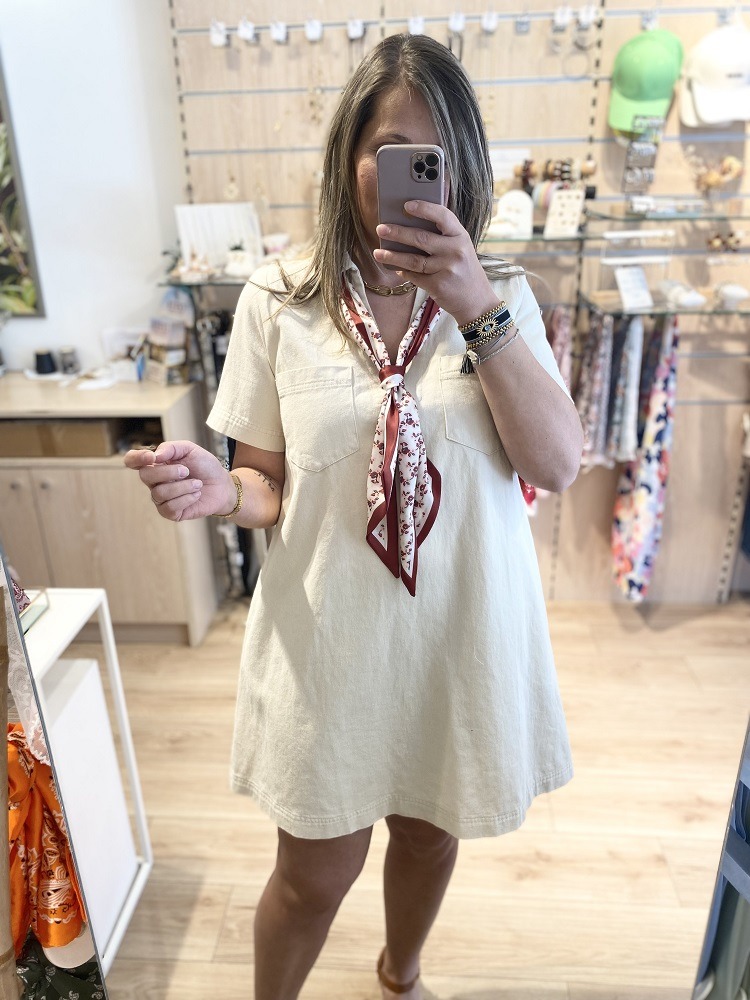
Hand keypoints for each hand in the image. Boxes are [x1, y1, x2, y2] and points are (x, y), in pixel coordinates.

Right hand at [123, 440, 235, 521]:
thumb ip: (172, 448)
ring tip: (197, 484)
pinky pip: (169, 507)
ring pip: (159, 493)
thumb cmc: (205, 466)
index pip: (132, 461)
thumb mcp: (191, 450)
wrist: (222, 485)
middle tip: (186, 471)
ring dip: (183, 487)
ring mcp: (161, 498)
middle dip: (168, 472)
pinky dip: (186, 499)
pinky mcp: (170, 512)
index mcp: (156, 464)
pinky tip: (196, 494)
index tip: (151, 457)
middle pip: (145, 476)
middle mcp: (154, 481)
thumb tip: (156, 456)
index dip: (136, 458)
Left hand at [374, 200, 499, 325]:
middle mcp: (455, 251)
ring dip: (392, 256)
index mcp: (461, 236)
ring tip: (378, 252)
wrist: (477, 302)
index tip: (406, 205)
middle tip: (381, 229)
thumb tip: (410, 226)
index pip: (442, 216)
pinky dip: (403, 272)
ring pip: (413, 260)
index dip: (423, 208)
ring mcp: (447, 269)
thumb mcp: (461, 249)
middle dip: (397, 232)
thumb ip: (443, 237)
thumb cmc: (464, 271)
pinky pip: (415, 276)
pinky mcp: (438, 286)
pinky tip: (395, 268)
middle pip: (421, 238)